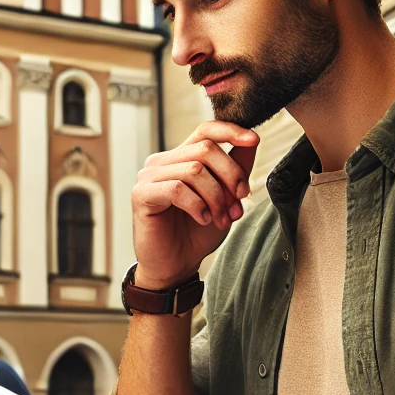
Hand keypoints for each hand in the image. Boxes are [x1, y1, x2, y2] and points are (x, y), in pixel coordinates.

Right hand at [132, 121, 258, 287]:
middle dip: (231, 176)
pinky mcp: (141, 195)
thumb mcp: (226, 197)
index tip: (253, 139)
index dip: (230, 130)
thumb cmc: (197, 231)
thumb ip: (236, 169)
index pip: (205, 130)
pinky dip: (197, 205)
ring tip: (221, 219)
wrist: (176, 265)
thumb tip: (251, 140)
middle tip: (239, 204)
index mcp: (182, 158)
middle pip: (205, 149)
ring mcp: (149, 176)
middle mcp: (163, 162)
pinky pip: (177, 189)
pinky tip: (202, 219)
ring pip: (194, 170)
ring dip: (216, 197)